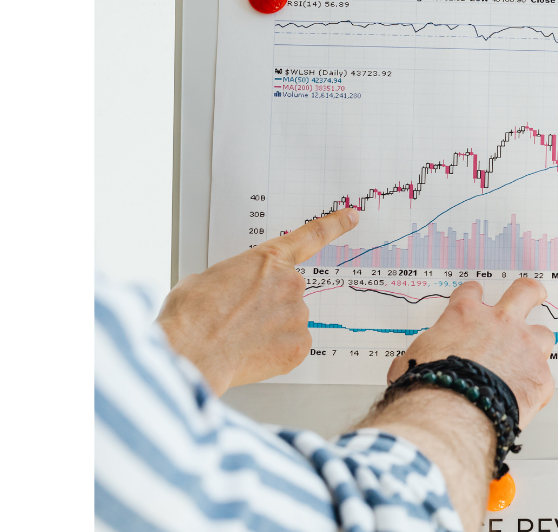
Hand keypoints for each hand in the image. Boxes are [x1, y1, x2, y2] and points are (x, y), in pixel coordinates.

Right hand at [157, 208, 359, 393]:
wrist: (192, 351)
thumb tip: (235, 290)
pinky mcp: (300, 345)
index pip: (311, 235)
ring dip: (270, 328)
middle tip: (239, 317)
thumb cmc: (192, 315)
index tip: (353, 216)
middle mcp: (291, 283)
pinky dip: (275, 350)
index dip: (335, 225)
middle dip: (269, 303)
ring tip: (239, 337)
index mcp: (268, 260)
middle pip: (288, 291)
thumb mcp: (207, 278)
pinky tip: (251, 352)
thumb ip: (237, 277)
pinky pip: (292, 345)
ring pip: (289, 320)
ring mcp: (298, 314)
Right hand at [361, 279, 555, 530]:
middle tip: (533, 295)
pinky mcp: (540, 376)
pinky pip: (543, 378)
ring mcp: (525, 347)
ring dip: (536, 346)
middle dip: (530, 292)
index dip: (474, 295)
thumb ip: (421, 355)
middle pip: (525, 292)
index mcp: (465, 315)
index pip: (471, 292)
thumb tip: (405, 365)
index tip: (476, 298)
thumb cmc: (429, 386)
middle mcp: (500, 323)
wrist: (452, 413)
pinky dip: (534, 387)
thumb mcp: (412, 361)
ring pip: (542, 335)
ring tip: (530, 359)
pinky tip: (525, 398)